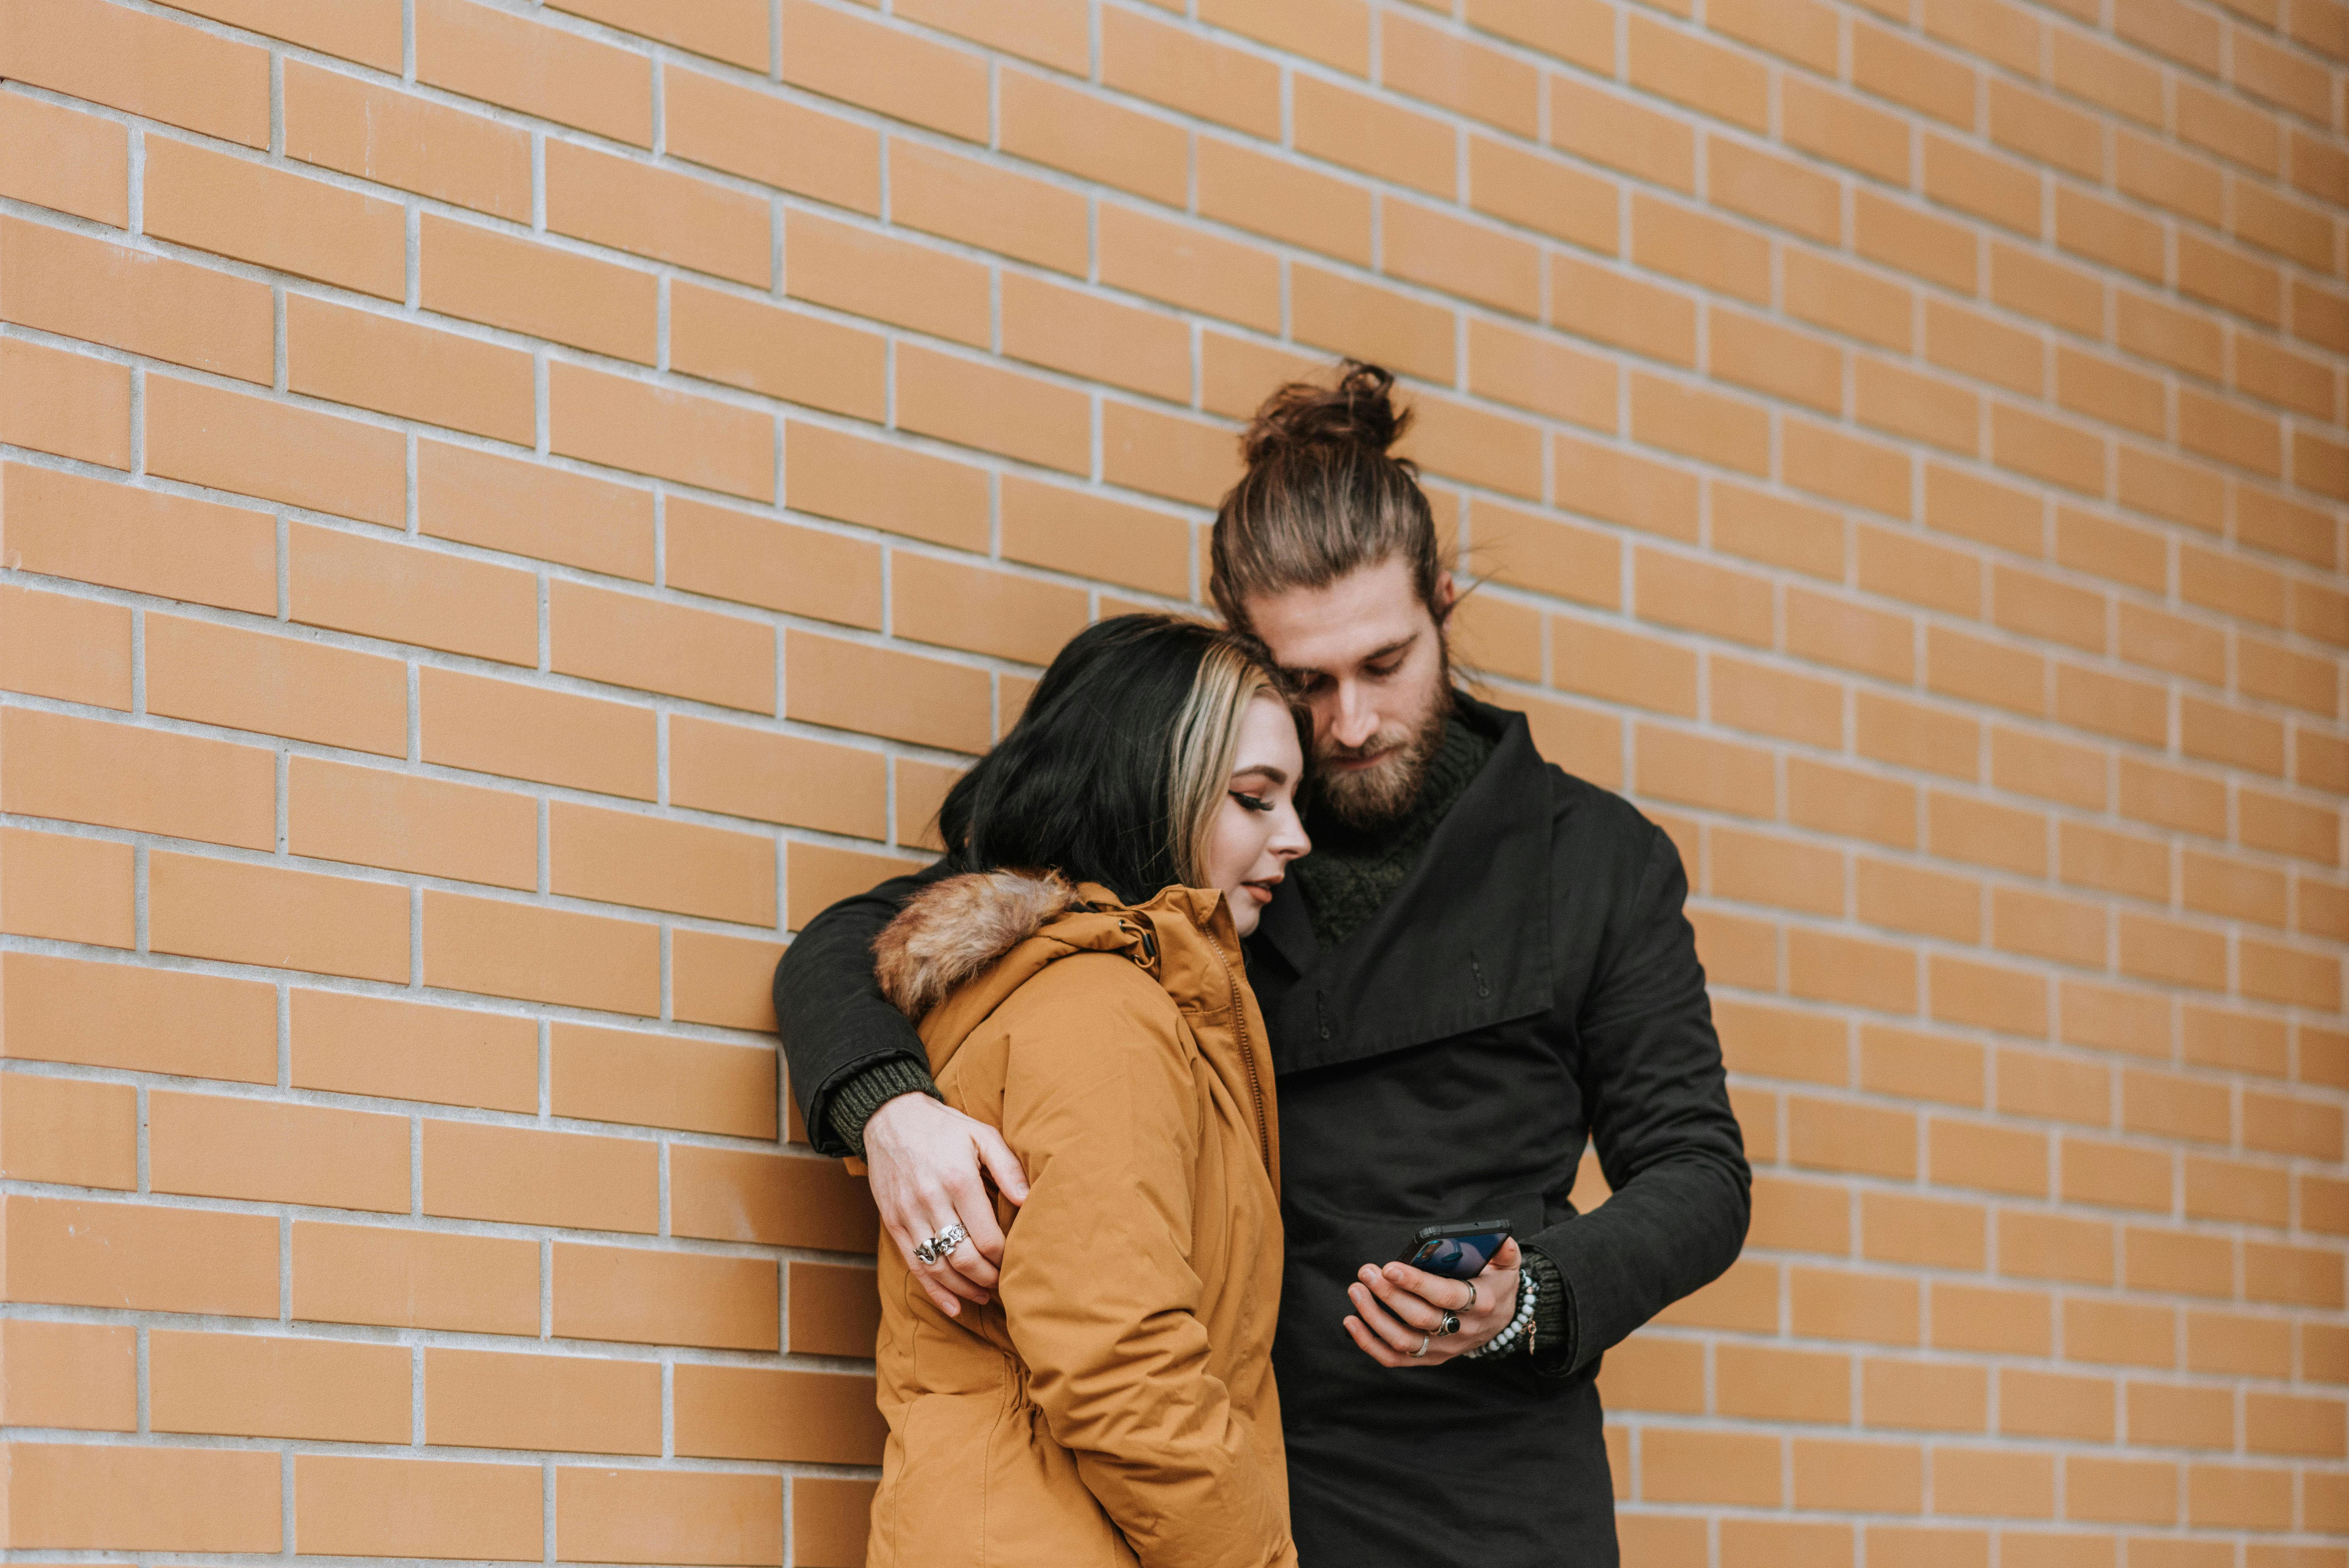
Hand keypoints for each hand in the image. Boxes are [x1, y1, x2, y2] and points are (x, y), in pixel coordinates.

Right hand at [863, 1092, 1029, 1317]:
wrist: (890, 1117)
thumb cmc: (944, 1126)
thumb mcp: (982, 1134)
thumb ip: (1007, 1167)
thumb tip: (1028, 1200)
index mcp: (958, 1179)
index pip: (987, 1237)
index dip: (1004, 1257)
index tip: (1017, 1261)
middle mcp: (930, 1200)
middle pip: (964, 1258)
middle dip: (988, 1278)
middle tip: (1004, 1283)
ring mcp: (908, 1214)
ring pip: (938, 1267)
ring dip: (964, 1289)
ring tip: (985, 1295)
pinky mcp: (892, 1222)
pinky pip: (914, 1264)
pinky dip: (934, 1290)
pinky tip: (953, 1305)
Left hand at [1343, 1238, 1522, 1367]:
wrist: (1503, 1321)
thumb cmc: (1498, 1284)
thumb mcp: (1509, 1265)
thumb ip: (1503, 1249)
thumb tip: (1497, 1235)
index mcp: (1482, 1303)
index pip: (1446, 1295)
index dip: (1416, 1283)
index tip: (1389, 1267)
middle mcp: (1463, 1330)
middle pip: (1420, 1318)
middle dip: (1388, 1295)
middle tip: (1366, 1272)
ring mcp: (1445, 1348)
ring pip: (1404, 1341)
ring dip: (1374, 1317)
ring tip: (1356, 1290)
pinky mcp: (1431, 1357)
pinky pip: (1396, 1358)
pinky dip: (1370, 1343)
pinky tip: (1351, 1322)